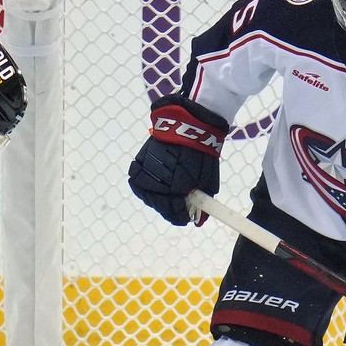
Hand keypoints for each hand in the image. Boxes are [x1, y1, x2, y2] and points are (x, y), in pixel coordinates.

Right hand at [127, 95, 226, 225]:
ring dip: (159, 196)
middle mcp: (157, 183)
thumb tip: (199, 221)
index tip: (188, 216)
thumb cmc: (201, 152)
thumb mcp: (207, 179)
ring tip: (170, 188)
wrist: (187, 124)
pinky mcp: (138, 164)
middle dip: (171, 206)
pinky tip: (160, 180)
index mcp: (175, 188)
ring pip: (149, 196)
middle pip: (160, 206)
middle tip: (180, 201)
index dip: (182, 216)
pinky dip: (150, 185)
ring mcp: (145, 173)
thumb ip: (201, 202)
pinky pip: (141, 183)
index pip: (174, 213)